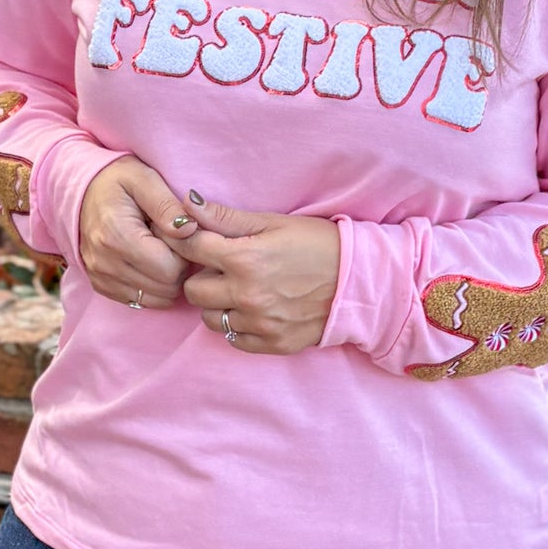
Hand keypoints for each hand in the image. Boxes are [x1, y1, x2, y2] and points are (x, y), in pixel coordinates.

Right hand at [78, 157, 196, 309]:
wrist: (80, 189)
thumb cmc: (116, 180)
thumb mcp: (144, 178)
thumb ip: (167, 205)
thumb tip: (190, 230)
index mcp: (117, 236)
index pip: (170, 269)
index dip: (185, 252)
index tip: (179, 231)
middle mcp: (105, 263)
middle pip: (165, 287)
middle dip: (179, 266)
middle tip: (171, 240)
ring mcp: (100, 277)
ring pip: (155, 299)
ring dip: (167, 278)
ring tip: (160, 249)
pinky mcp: (101, 285)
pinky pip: (140, 301)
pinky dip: (152, 286)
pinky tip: (149, 261)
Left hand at [170, 193, 340, 354]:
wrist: (359, 279)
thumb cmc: (317, 243)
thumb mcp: (273, 223)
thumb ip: (226, 217)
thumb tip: (188, 204)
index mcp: (245, 258)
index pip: (191, 249)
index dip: (188, 242)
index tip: (193, 241)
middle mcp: (248, 295)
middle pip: (192, 291)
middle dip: (201, 276)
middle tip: (220, 268)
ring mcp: (260, 323)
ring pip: (210, 319)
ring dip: (217, 304)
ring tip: (239, 289)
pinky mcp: (273, 343)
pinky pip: (234, 340)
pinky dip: (238, 325)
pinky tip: (255, 309)